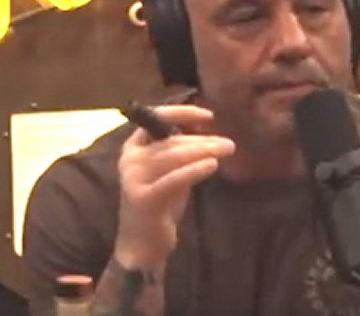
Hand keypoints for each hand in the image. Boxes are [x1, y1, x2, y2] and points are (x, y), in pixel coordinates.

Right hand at [114, 105, 234, 268]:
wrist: (141, 245)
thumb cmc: (158, 204)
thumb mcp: (169, 172)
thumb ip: (181, 154)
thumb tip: (209, 135)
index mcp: (133, 147)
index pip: (155, 119)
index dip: (182, 113)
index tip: (208, 116)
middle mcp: (130, 159)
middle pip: (171, 141)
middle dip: (202, 140)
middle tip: (229, 143)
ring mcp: (134, 178)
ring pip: (174, 156)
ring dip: (204, 151)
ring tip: (227, 150)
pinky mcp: (144, 198)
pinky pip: (174, 179)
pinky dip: (195, 169)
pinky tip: (212, 165)